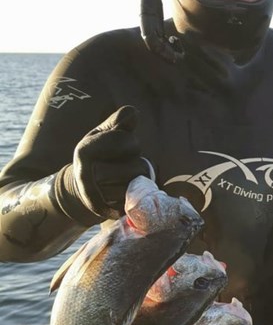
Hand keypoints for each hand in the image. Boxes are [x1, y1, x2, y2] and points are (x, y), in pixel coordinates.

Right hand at [56, 106, 147, 222]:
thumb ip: (118, 122)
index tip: (122, 146)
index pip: (128, 142)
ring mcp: (98, 195)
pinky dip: (135, 196)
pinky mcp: (108, 211)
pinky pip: (136, 202)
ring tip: (124, 177)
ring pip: (139, 185)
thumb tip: (133, 113)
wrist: (81, 189)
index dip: (131, 144)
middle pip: (138, 168)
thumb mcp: (103, 134)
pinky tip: (126, 192)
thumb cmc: (98, 155)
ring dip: (137, 180)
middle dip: (137, 164)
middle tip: (125, 164)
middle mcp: (88, 173)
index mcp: (86, 150)